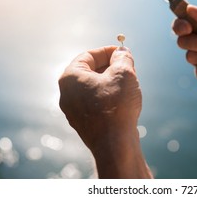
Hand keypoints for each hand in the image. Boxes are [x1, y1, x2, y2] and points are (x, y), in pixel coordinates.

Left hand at [59, 46, 150, 177]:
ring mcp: (74, 110)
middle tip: (128, 67)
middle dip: (111, 67)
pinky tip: (124, 101)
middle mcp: (67, 94)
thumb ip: (123, 58)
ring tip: (129, 84)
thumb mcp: (124, 73)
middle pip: (90, 71)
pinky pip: (96, 103)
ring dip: (112, 82)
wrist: (115, 145)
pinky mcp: (84, 123)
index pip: (89, 55)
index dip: (108, 51)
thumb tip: (122, 52)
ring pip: (94, 88)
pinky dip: (109, 97)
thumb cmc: (117, 106)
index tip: (123, 52)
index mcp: (70, 77)